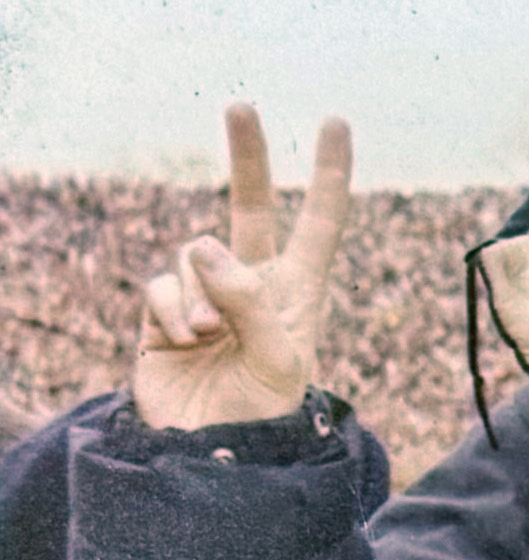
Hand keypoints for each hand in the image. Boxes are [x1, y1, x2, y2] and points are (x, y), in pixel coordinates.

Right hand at [135, 104, 352, 429]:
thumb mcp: (277, 363)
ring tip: (209, 340)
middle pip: (252, 206)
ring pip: (194, 255)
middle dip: (247, 157)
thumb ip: (252, 304)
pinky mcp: (164, 312)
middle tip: (242, 104)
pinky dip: (169, 313)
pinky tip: (181, 345)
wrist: (210, 456)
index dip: (329, 175)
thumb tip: (208, 248)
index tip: (336, 123)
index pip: (320, 223)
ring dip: (200, 296)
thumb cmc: (261, 414)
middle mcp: (255, 284)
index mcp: (300, 292)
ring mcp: (208, 296)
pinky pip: (160, 286)